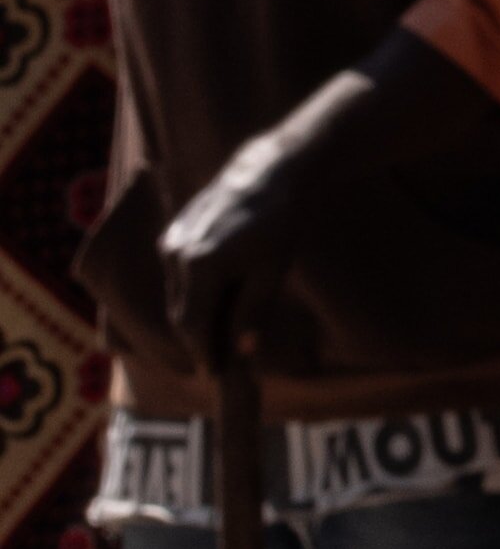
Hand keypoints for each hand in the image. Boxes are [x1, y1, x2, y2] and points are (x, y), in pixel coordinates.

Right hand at [160, 129, 321, 375]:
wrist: (268, 174)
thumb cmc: (279, 223)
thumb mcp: (272, 272)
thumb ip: (253, 313)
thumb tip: (242, 352)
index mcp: (200, 267)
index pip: (193, 325)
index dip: (202, 353)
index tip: (214, 374)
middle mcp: (176, 256)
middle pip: (182, 314)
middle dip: (199, 340)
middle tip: (220, 361)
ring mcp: (170, 243)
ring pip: (179, 296)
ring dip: (196, 317)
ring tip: (222, 335)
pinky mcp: (172, 235)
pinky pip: (178, 277)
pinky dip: (193, 295)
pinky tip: (217, 302)